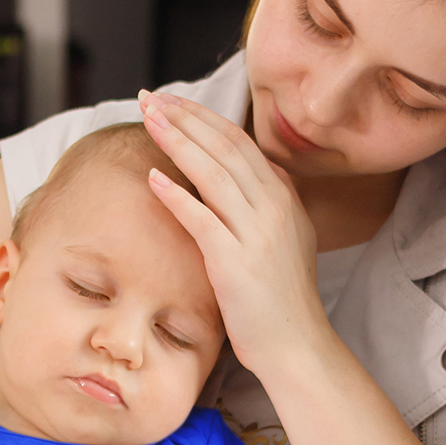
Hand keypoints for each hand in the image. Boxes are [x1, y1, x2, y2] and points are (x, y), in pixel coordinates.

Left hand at [138, 92, 323, 375]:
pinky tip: (153, 178)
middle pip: (225, 147)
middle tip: (150, 98)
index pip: (239, 142)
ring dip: (178, 142)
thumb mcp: (280, 241)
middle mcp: (275, 207)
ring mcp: (258, 233)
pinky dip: (177, 196)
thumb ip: (260, 207)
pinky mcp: (237, 262)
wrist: (297, 346)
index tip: (171, 102)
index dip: (202, 117)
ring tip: (148, 120)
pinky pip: (203, 219)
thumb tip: (231, 182)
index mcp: (284, 197)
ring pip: (214, 173)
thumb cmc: (278, 299)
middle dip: (185, 117)